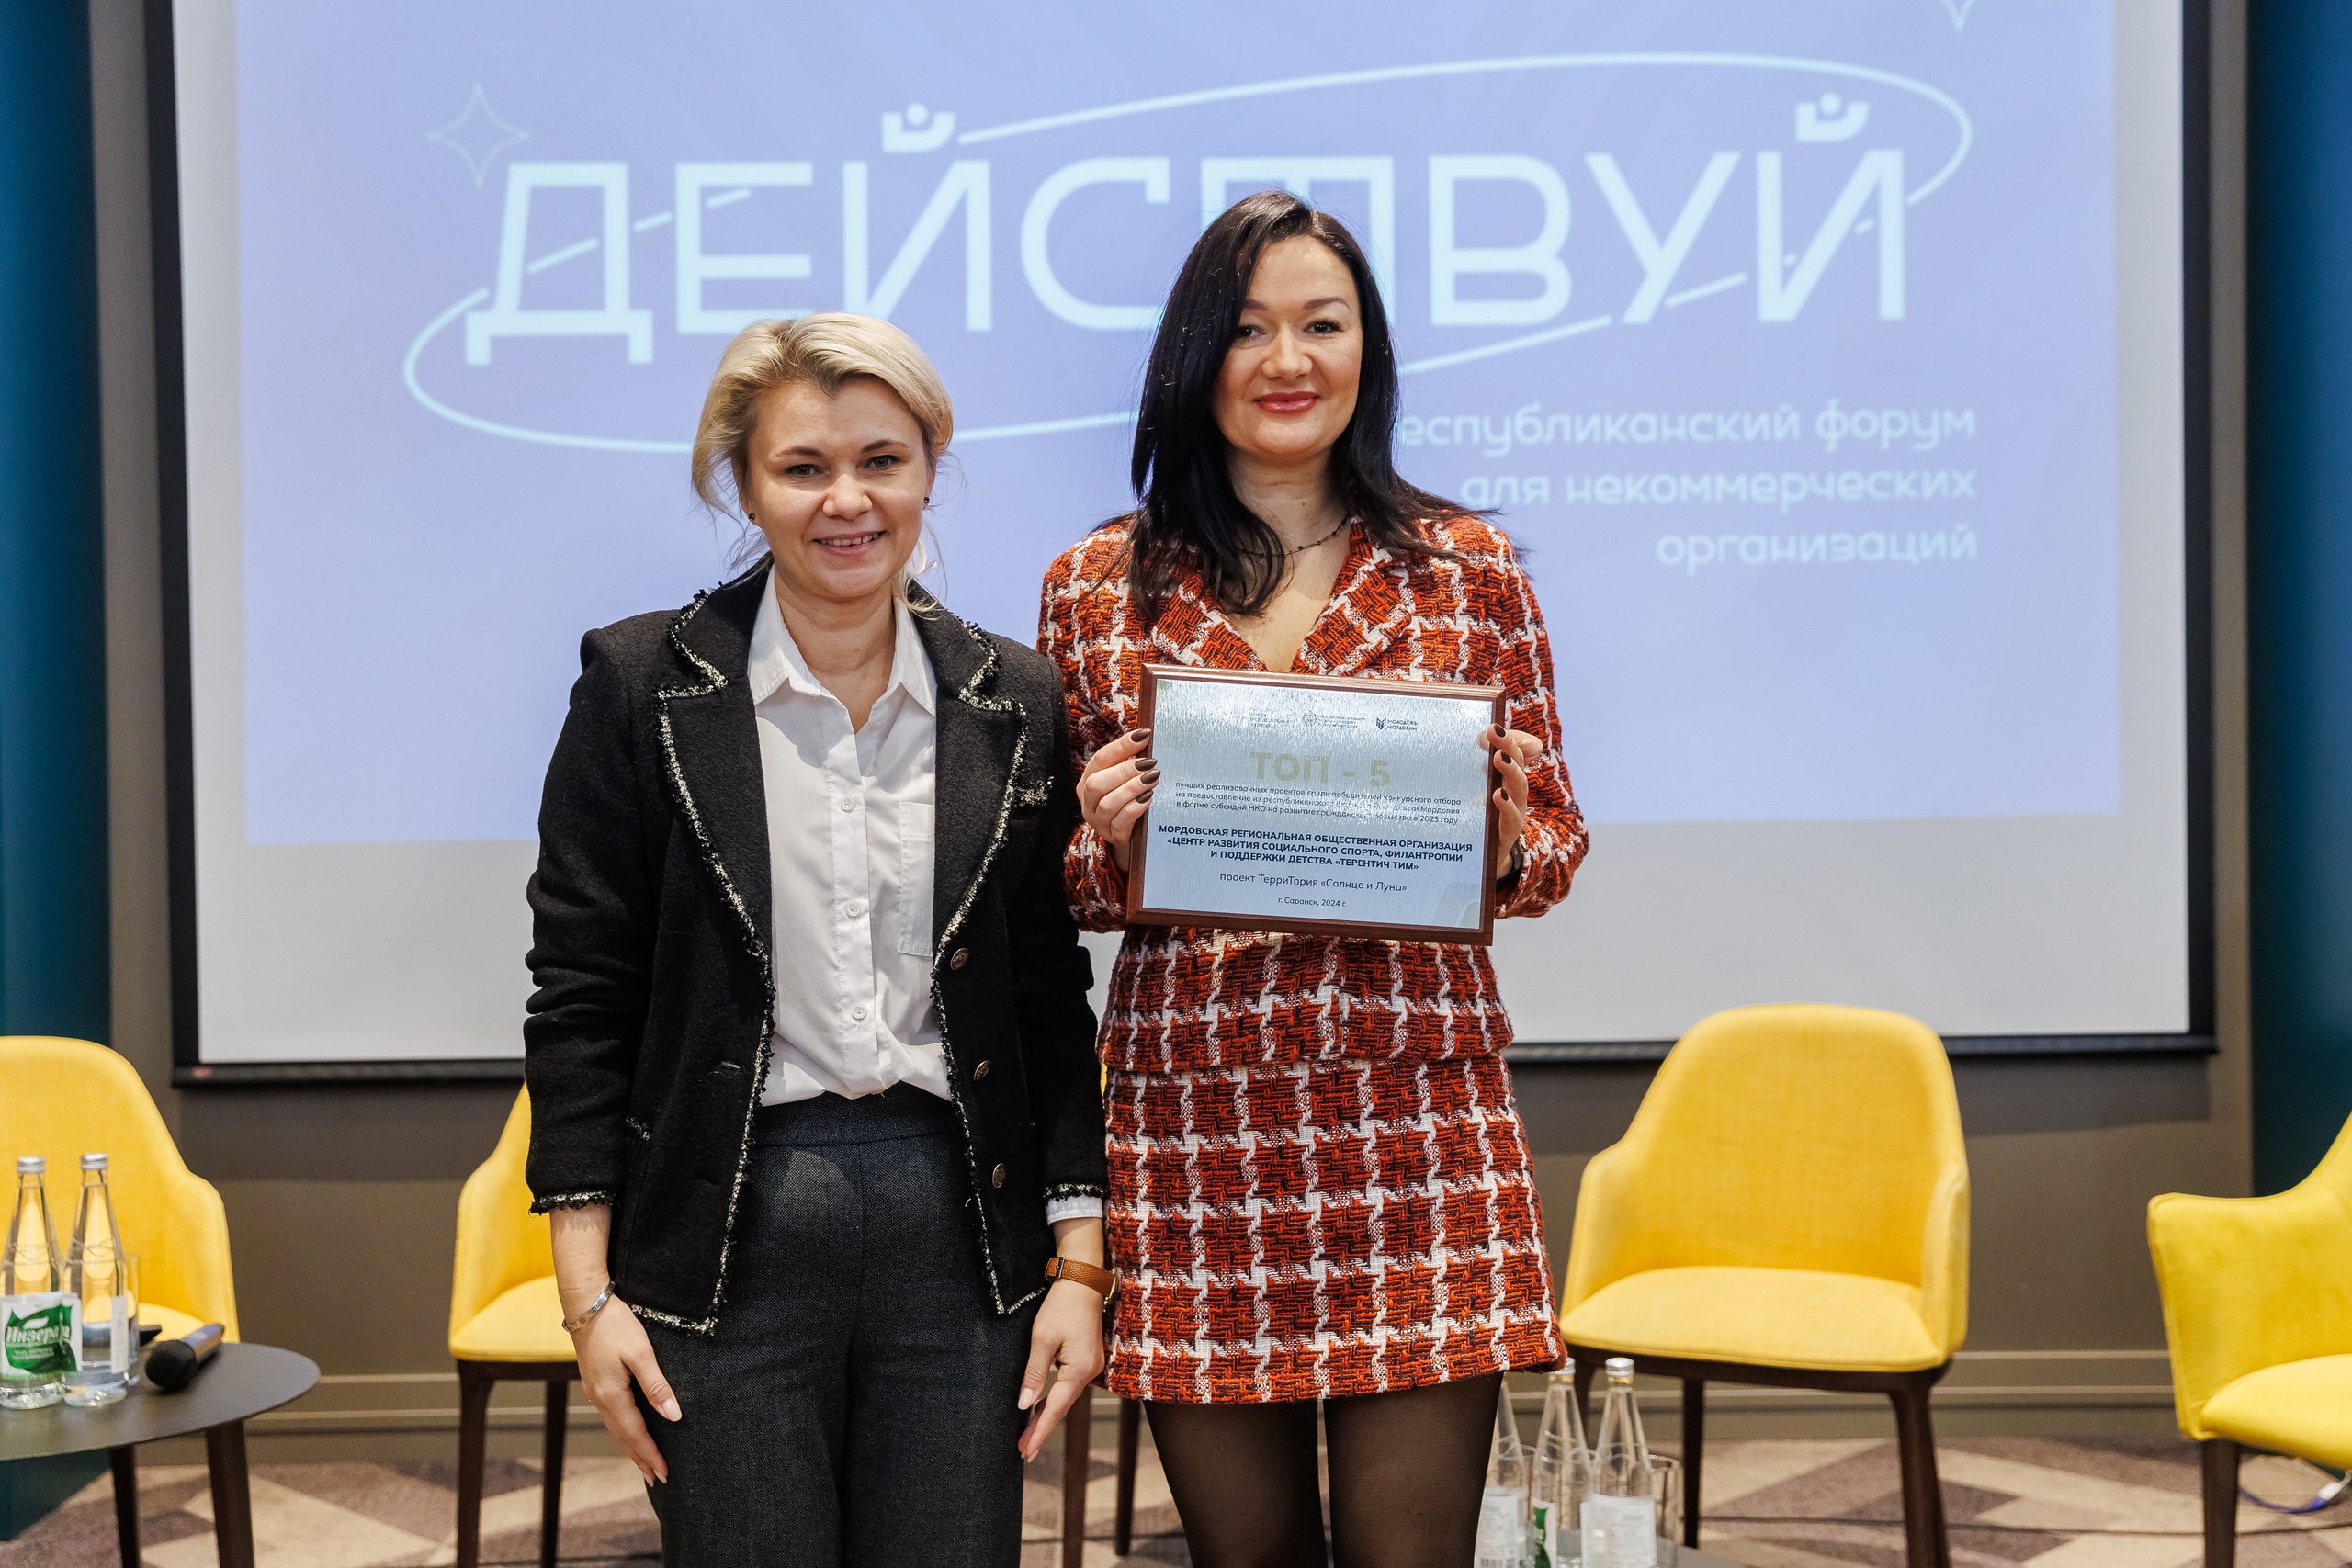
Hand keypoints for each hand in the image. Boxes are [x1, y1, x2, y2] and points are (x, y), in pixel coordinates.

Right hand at [569, 1293, 678, 1484]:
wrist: (586, 1304)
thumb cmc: (615, 1324)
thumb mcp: (641, 1352)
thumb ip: (656, 1385)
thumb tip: (673, 1415)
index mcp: (612, 1395)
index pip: (635, 1434)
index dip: (650, 1455)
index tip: (664, 1472)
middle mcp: (600, 1399)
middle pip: (623, 1437)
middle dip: (641, 1459)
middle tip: (658, 1479)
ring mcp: (596, 1392)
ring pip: (616, 1428)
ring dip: (631, 1448)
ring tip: (645, 1465)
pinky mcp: (596, 1383)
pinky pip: (612, 1416)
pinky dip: (623, 1431)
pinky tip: (630, 1433)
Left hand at [1015, 1278, 1108, 1460]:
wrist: (1083, 1281)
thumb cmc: (1061, 1306)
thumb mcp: (1042, 1340)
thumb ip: (1034, 1374)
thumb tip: (1024, 1405)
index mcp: (1079, 1370)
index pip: (1055, 1409)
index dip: (1039, 1432)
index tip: (1026, 1451)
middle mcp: (1090, 1372)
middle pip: (1062, 1407)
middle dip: (1042, 1429)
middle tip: (1024, 1451)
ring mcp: (1091, 1365)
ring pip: (1066, 1398)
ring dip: (1047, 1416)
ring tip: (1029, 1435)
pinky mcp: (1088, 1358)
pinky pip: (1069, 1386)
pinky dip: (1056, 1399)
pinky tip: (1042, 1407)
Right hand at [1078, 729, 1156, 873]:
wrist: (1132, 838)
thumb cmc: (1129, 802)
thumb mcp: (1125, 781)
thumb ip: (1130, 763)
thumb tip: (1146, 738)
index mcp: (1088, 781)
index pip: (1100, 759)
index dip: (1121, 746)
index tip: (1143, 735)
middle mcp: (1088, 802)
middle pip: (1097, 783)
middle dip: (1124, 770)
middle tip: (1150, 762)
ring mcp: (1099, 821)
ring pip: (1108, 803)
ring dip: (1132, 788)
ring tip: (1153, 778)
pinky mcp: (1113, 836)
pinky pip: (1121, 822)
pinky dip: (1135, 808)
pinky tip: (1149, 799)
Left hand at [1479, 724, 1541, 879]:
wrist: (1474, 862)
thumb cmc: (1473, 819)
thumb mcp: (1468, 788)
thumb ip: (1471, 762)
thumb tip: (1474, 736)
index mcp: (1504, 777)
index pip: (1513, 751)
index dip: (1507, 738)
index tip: (1489, 726)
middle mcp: (1512, 793)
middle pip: (1517, 765)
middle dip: (1508, 747)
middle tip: (1494, 732)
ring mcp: (1512, 814)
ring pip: (1519, 789)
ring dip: (1511, 772)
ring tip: (1500, 758)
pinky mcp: (1505, 836)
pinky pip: (1512, 820)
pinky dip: (1507, 807)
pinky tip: (1498, 796)